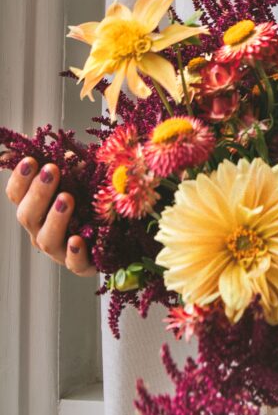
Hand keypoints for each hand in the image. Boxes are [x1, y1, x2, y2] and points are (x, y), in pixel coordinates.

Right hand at [4, 158, 96, 275]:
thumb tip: (61, 149)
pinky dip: (74, 252)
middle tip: (52, 171)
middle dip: (38, 192)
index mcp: (37, 208)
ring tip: (66, 198)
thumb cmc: (94, 198)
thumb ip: (71, 164)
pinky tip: (77, 239)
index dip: (20, 179)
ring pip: (47, 239)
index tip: (31, 160)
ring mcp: (60, 250)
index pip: (17, 194)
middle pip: (27, 215)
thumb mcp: (83, 176)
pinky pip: (75, 263)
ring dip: (55, 218)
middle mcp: (41, 230)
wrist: (123, 231)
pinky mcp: (82, 265)